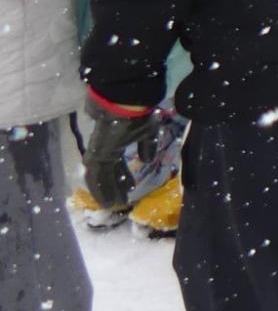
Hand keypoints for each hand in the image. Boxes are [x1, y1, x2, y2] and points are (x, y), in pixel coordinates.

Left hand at [82, 96, 156, 210]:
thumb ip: (147, 146)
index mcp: (116, 144)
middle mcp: (105, 150)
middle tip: (122, 201)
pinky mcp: (95, 156)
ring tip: (112, 206)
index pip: (118, 164)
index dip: (124, 176)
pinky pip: (96, 177)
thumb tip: (147, 160)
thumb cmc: (137, 116)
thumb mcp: (148, 133)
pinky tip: (105, 201)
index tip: (131, 187)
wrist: (123, 105)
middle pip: (109, 173)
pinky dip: (100, 190)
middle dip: (115, 186)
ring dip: (106, 192)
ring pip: (101, 178)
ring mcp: (99, 153)